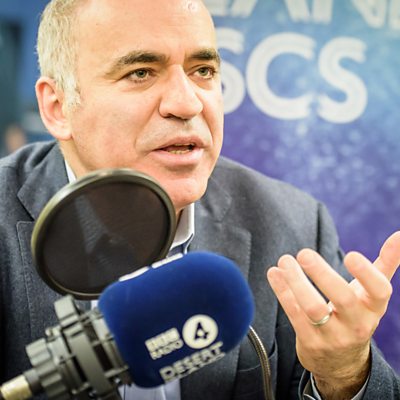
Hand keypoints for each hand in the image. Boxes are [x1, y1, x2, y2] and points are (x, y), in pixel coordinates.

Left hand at [266, 231, 399, 398]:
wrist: (340, 362)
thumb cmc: (355, 314)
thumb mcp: (372, 294)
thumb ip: (386, 264)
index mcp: (374, 308)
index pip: (380, 292)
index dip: (367, 274)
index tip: (350, 255)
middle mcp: (357, 324)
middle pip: (343, 298)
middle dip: (322, 274)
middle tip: (304, 253)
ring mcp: (333, 336)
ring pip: (314, 308)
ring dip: (296, 282)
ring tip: (285, 260)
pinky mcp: (310, 342)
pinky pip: (294, 314)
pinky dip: (282, 291)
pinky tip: (274, 273)